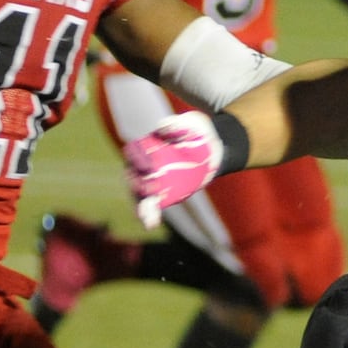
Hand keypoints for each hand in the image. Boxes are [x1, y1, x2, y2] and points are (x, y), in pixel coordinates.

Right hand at [122, 111, 223, 229]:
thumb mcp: (191, 123)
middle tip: (148, 192)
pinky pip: (154, 206)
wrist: (213, 146)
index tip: (146, 167)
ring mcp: (155, 182)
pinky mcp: (166, 193)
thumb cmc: (197, 131)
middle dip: (137, 188)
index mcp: (146, 148)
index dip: (136, 162)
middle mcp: (147, 167)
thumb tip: (163, 127)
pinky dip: (150, 215)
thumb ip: (177, 123)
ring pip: (142, 196)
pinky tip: (150, 224)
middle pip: (135, 179)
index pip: (134, 157)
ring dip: (141, 207)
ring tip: (146, 218)